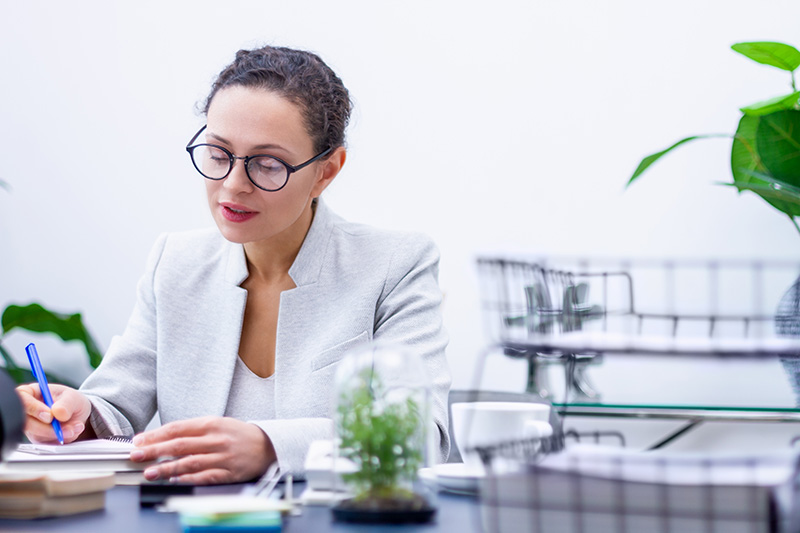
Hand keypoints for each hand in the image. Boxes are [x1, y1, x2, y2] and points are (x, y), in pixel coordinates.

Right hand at [16, 383, 91, 442]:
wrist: (77, 415)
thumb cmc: (71, 401)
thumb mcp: (73, 397)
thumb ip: (66, 403)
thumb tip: (57, 412)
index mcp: (30, 394)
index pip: (22, 401)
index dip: (34, 409)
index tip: (50, 416)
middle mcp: (27, 411)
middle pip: (26, 423)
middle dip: (48, 429)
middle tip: (67, 428)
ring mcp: (31, 426)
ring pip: (37, 435)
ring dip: (58, 434)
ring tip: (75, 427)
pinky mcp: (37, 438)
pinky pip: (45, 443)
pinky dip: (60, 440)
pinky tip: (72, 432)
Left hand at [130, 416, 275, 484]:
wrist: (267, 445)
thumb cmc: (238, 435)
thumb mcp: (217, 424)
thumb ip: (192, 430)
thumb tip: (163, 438)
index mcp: (211, 424)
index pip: (177, 428)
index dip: (155, 435)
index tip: (139, 441)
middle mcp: (215, 439)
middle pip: (179, 445)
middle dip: (154, 450)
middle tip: (136, 455)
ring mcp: (222, 457)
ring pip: (189, 463)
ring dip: (166, 468)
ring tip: (149, 472)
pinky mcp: (228, 473)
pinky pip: (204, 477)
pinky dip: (188, 479)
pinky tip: (175, 481)